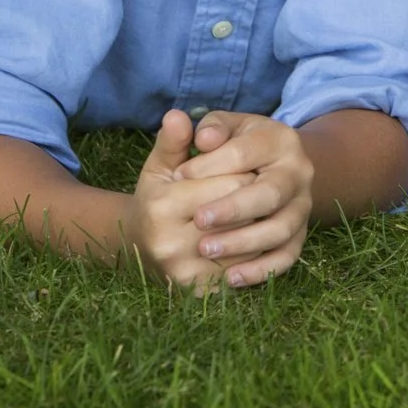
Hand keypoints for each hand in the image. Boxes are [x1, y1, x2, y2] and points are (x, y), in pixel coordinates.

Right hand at [120, 110, 254, 290]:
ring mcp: (186, 273)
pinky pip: (246, 270)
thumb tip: (178, 115)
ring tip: (263, 211)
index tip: (251, 167)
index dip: (247, 172)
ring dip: (264, 226)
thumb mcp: (162, 165)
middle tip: (261, 188)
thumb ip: (173, 141)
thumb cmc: (158, 196)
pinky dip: (259, 254)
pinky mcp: (200, 292)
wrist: (143, 245)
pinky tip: (259, 237)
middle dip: (256, 198)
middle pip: (243, 214)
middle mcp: (169, 244)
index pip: (231, 183)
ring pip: (249, 245)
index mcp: (162, 206)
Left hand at [172, 111, 316, 287]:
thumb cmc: (228, 150)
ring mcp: (302, 206)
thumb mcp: (218, 130)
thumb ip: (205, 128)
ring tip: (206, 249)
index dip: (211, 164)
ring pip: (280, 229)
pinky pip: (286, 258)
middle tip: (198, 220)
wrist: (262, 172)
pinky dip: (262, 270)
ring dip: (244, 242)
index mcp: (279, 139)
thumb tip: (194, 131)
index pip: (246, 151)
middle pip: (270, 193)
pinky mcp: (299, 236)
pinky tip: (231, 278)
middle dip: (233, 209)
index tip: (179, 176)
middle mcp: (299, 172)